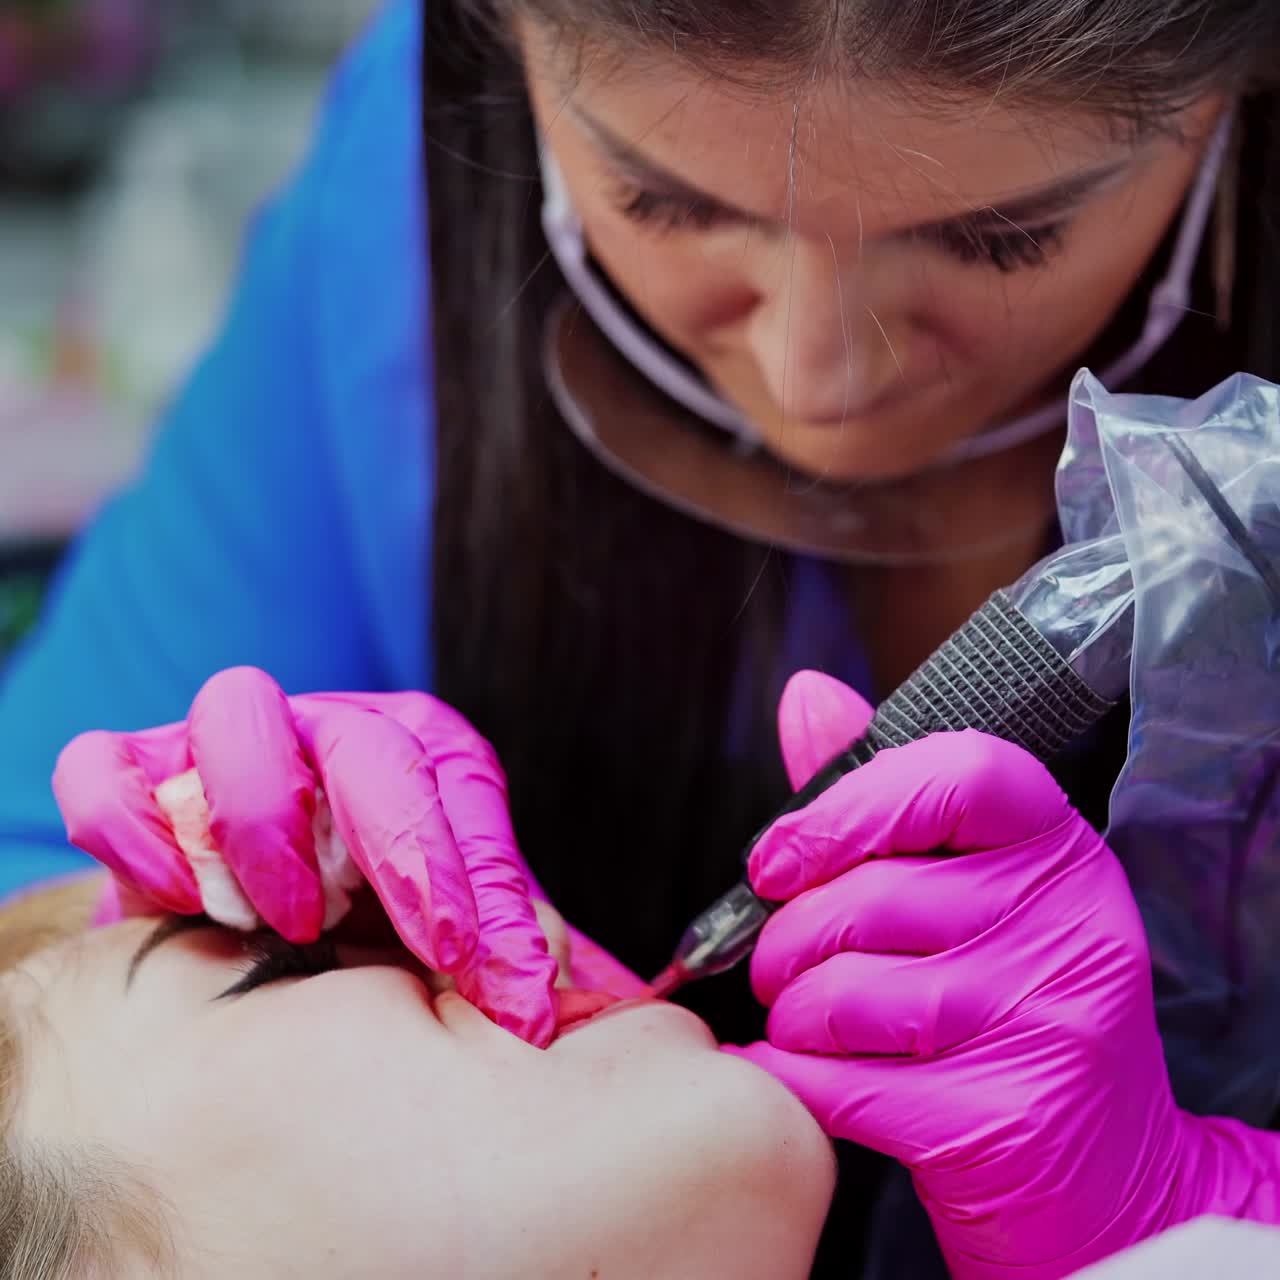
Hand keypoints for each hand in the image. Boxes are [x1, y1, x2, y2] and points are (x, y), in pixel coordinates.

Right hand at [53, 667, 558, 1044]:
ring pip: (231, 716)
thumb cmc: (375, 927)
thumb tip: (533, 1002)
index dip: (463, 878)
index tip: (482, 973)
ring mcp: (226, 740)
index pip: (450, 781)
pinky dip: (134, 831)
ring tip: (284, 920)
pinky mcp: (131, 773)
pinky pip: (104, 771)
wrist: (261, 932)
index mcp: (417, 746)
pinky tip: (184, 901)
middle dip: (381, 846)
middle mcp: (326, 726)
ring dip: (261, 825)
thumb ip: (498, 942)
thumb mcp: (450, 928)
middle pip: (356, 737)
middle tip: (382, 940)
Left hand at [730, 671, 1279, 1277]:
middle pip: (873, 896)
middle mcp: (1067, 928)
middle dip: (789, 936)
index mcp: (1059, 850)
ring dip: (791, 1012)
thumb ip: (884, 793)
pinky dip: (790, 1077)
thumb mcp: (975, 886)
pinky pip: (838, 1082)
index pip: (956, 774)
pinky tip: (799, 1073)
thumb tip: (808, 695)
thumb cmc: (1012, 1008)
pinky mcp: (999, 1119)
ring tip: (803, 1019)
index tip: (782, 854)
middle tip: (779, 960)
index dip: (847, 806)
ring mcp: (1042, 1026)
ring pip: (845, 993)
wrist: (1105, 1175)